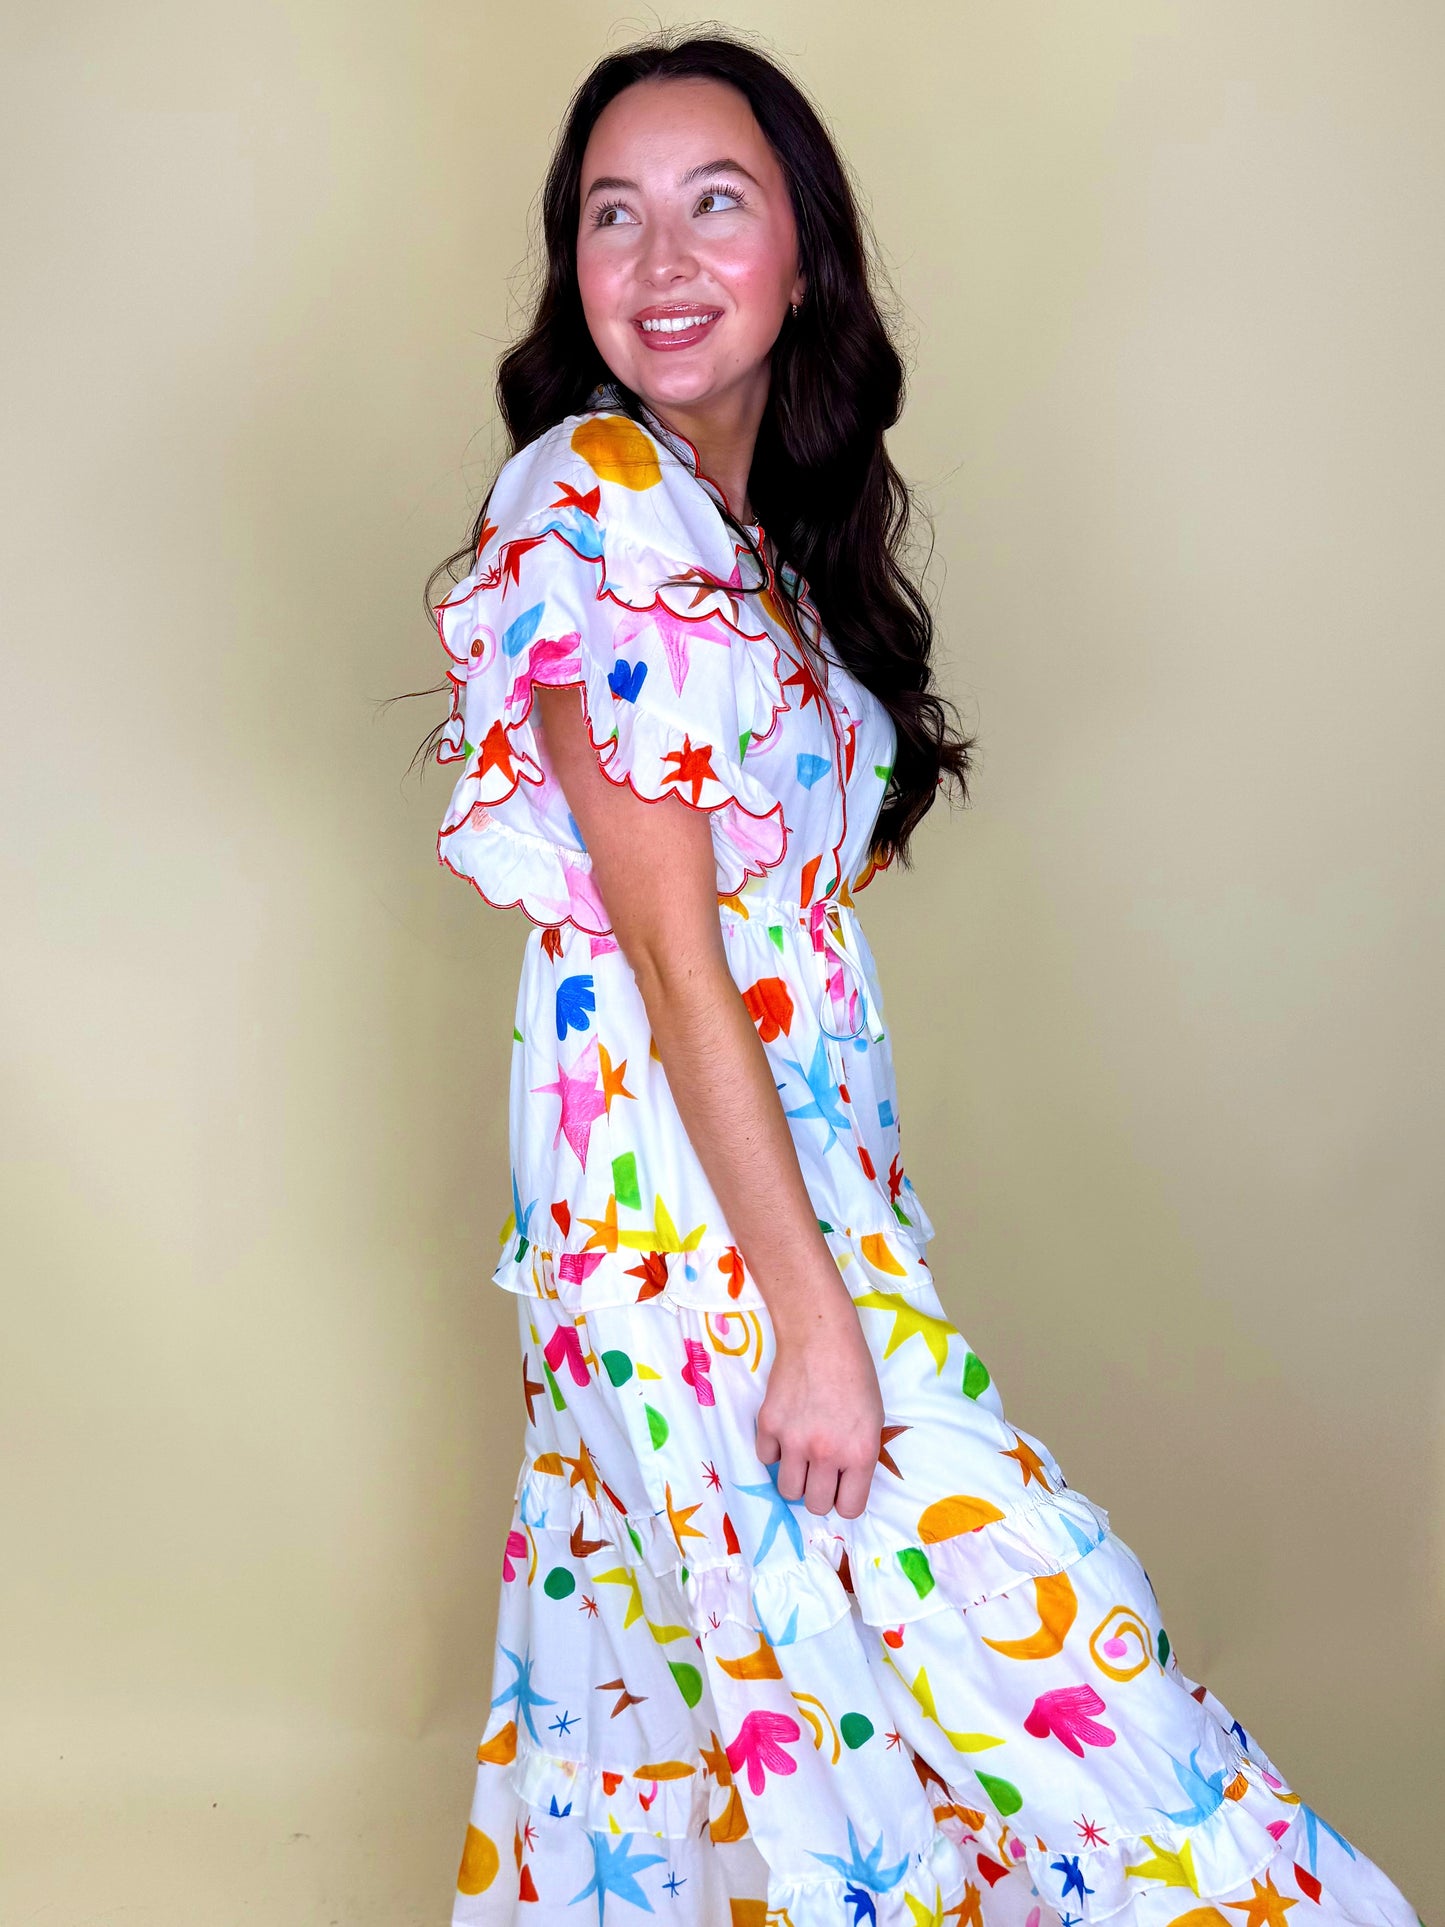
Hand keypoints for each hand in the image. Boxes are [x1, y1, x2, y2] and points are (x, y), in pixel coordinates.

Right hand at [755, 1285, 884, 1518]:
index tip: (842, 1489)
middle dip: (819, 1494)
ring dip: (795, 1478)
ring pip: (787, 1491)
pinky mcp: (768, 1425)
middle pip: (816, 1505)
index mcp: (860, 1453)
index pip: (850, 1509)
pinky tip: (785, 1429)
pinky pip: (766, 1458)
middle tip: (820, 1473)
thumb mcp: (873, 1420)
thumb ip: (859, 1457)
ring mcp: (794, 1441)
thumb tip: (843, 1487)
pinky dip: (774, 1450)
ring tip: (800, 1456)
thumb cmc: (855, 1375)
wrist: (820, 1338)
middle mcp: (827, 1453)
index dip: (845, 1500)